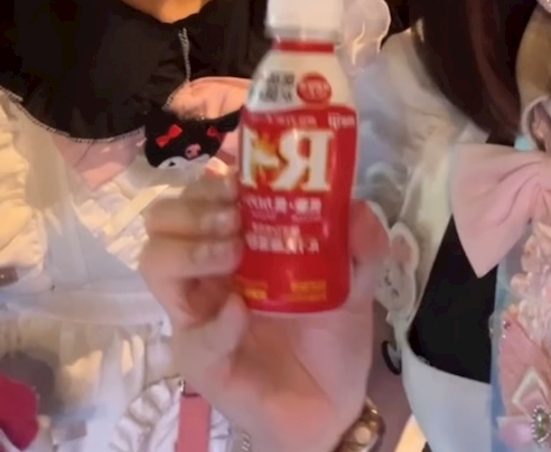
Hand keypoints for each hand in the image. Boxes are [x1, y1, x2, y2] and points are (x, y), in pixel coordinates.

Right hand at [140, 173, 387, 451]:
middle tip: (236, 220)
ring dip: (193, 249)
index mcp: (237, 242)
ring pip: (155, 262)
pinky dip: (217, 322)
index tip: (240, 178)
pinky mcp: (202, 359)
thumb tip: (357, 207)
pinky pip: (193, 336)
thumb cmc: (329, 334)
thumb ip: (363, 244)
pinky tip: (242, 315)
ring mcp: (199, 314)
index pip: (198, 193)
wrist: (331, 404)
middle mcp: (208, 271)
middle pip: (161, 218)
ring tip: (234, 254)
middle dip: (195, 208)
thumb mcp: (357, 279)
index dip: (211, 179)